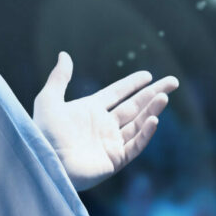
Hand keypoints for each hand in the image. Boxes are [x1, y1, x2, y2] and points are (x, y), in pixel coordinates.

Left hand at [33, 52, 178, 190]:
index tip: (148, 75)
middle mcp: (103, 126)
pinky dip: (145, 133)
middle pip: (134, 106)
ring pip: (138, 124)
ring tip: (164, 96)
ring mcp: (110, 143)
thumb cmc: (42, 133)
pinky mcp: (114, 160)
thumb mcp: (48, 100)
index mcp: (90, 110)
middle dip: (153, 94)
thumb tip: (64, 54)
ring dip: (152, 110)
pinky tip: (153, 119)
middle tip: (173, 81)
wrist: (44, 162)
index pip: (117, 93)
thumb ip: (59, 78)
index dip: (132, 84)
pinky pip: (134, 145)